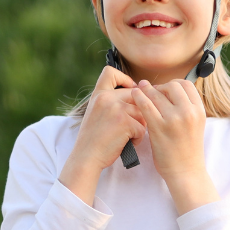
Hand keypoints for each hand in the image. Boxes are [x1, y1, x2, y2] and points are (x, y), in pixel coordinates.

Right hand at [59, 67, 146, 204]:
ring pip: (142, 112)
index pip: (110, 72)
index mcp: (98, 95)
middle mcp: (106, 98)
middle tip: (134, 124)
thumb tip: (136, 94)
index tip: (130, 91)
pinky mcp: (125, 122)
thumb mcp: (96, 113)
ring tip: (128, 137)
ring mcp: (116, 109)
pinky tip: (128, 144)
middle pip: (135, 94)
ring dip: (140, 126)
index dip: (124, 79)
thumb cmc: (93, 140)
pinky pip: (142, 127)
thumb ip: (110, 102)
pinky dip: (138, 138)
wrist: (86, 157)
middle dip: (139, 110)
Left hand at [131, 79, 219, 213]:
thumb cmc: (187, 150)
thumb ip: (187, 109)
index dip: (173, 84)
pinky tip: (134, 95)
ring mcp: (174, 119)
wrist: (185, 172)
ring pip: (157, 93)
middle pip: (172, 86)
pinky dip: (138, 97)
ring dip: (146, 90)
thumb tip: (170, 92)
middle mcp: (189, 112)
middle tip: (151, 92)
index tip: (164, 90)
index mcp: (199, 111)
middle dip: (160, 87)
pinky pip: (146, 105)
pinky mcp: (159, 127)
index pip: (186, 85)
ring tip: (139, 90)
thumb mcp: (195, 125)